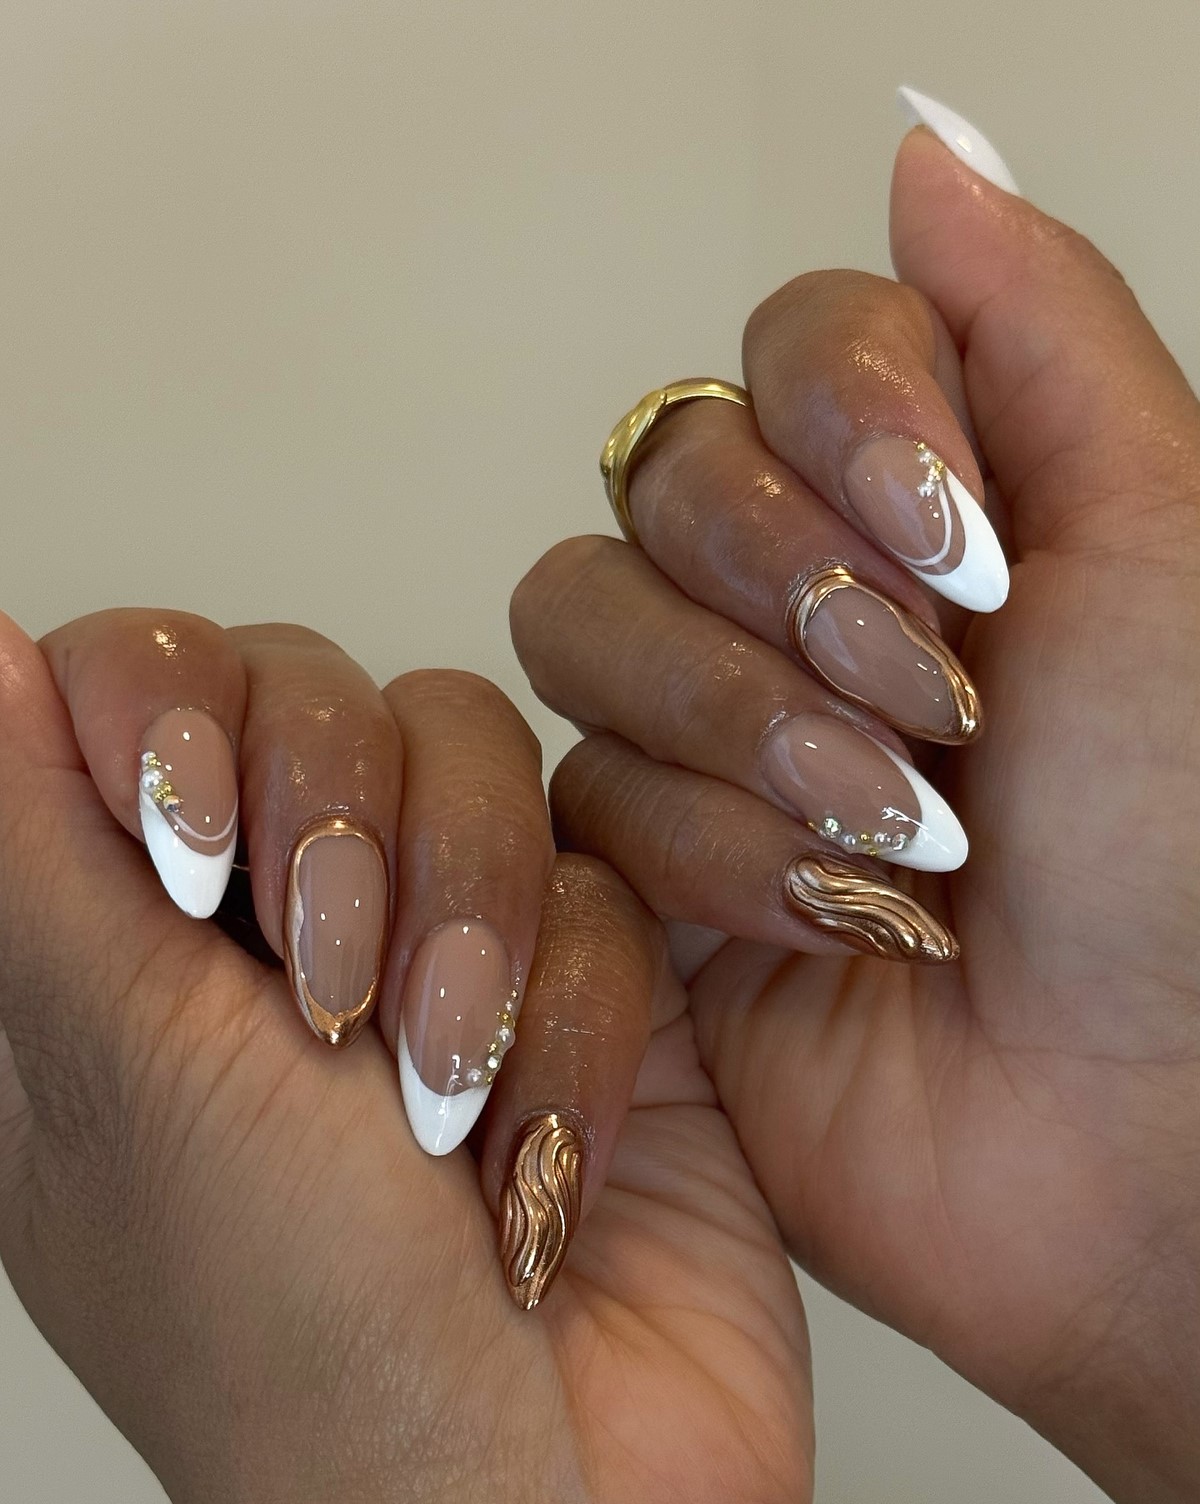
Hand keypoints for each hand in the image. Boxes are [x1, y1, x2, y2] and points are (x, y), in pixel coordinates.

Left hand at [0, 611, 812, 1503]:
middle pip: (318, 692)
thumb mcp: (122, 1066)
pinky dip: (573, 1003)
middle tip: (332, 1000)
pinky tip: (537, 1140)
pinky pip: (598, 867)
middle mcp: (280, 927)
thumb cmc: (301, 1344)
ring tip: (446, 1087)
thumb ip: (35, 840)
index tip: (192, 843)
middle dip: (342, 828)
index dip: (173, 707)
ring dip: (469, 916)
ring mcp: (443, 938)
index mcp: (124, 946)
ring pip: (474, 755)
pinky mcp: (587, 977)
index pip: (133, 684)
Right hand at [513, 126, 1199, 1503]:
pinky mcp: (634, 859)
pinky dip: (716, 858)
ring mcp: (702, 727)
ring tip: (901, 847)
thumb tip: (924, 144)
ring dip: (750, 733)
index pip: (791, 348)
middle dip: (797, 600)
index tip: (976, 556)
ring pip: (584, 619)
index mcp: (929, 506)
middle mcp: (798, 597)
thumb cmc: (1185, 855)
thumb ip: (1037, 325)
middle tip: (947, 720)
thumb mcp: (1163, 541)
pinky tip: (837, 932)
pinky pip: (579, 787)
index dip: (849, 428)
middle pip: (665, 475)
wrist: (1135, 1123)